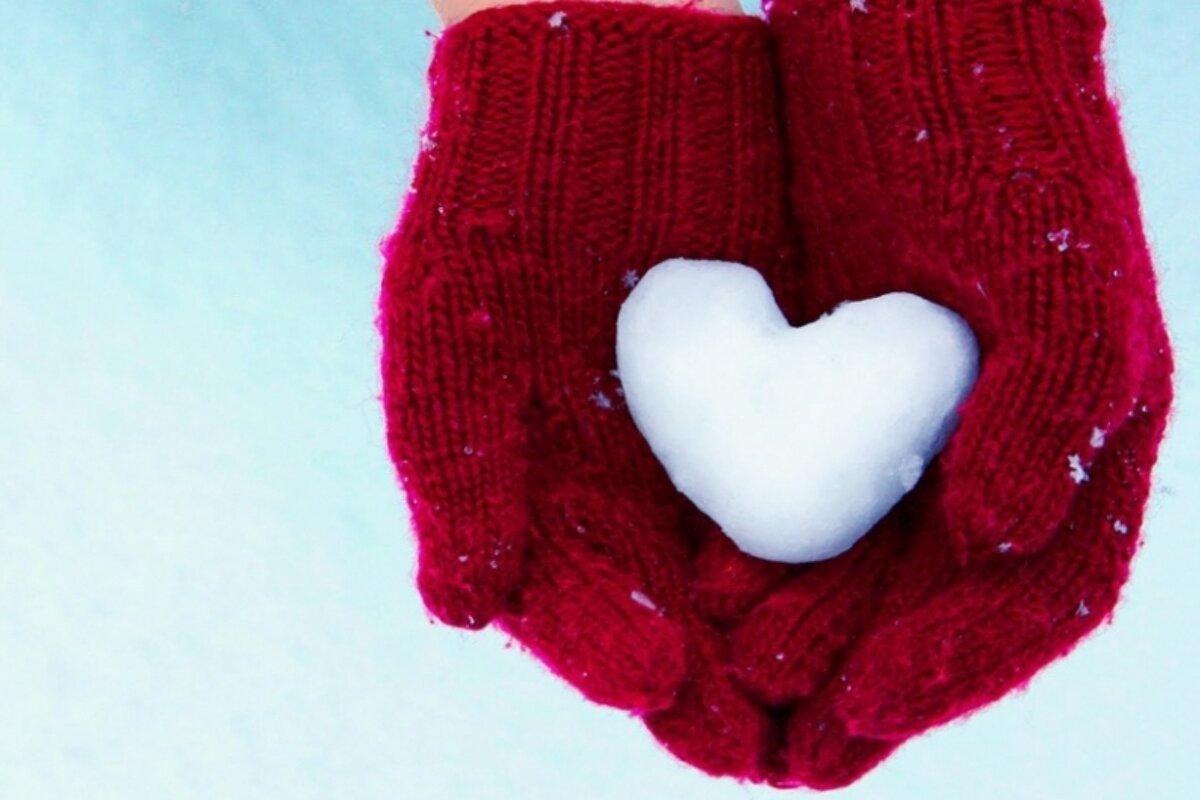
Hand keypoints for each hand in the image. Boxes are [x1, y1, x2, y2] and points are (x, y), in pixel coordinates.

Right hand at [382, 4, 799, 776]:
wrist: (604, 73)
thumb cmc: (501, 200)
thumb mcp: (454, 325)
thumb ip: (453, 468)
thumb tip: (460, 612)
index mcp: (539, 486)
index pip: (571, 599)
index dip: (606, 650)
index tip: (659, 690)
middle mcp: (626, 482)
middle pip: (670, 609)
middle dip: (710, 681)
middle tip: (758, 745)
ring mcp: (707, 441)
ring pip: (748, 565)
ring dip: (781, 634)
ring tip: (822, 694)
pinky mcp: (781, 388)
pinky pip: (812, 476)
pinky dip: (835, 532)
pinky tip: (869, 572)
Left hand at [706, 0, 1172, 786]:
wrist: (907, 34)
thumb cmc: (991, 128)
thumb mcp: (1048, 256)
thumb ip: (1051, 398)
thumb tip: (1002, 538)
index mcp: (1083, 430)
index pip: (1031, 599)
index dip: (946, 670)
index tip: (852, 721)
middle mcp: (1007, 440)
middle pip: (942, 605)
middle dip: (861, 678)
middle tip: (774, 752)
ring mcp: (929, 418)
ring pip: (873, 565)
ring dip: (808, 634)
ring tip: (729, 692)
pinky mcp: (854, 386)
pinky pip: (817, 496)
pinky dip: (772, 551)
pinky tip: (710, 585)